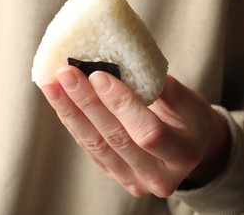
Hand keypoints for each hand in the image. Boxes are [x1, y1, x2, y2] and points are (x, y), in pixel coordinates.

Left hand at [39, 66, 229, 197]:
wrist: (191, 149)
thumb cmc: (191, 120)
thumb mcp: (188, 101)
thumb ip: (158, 86)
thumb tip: (120, 62)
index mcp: (183, 155)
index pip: (148, 132)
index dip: (121, 104)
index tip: (98, 75)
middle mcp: (157, 176)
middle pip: (115, 139)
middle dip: (86, 103)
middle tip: (65, 73)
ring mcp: (134, 180)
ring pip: (96, 145)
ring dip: (70, 112)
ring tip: (52, 85)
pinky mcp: (116, 174)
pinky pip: (90, 148)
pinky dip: (73, 122)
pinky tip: (60, 101)